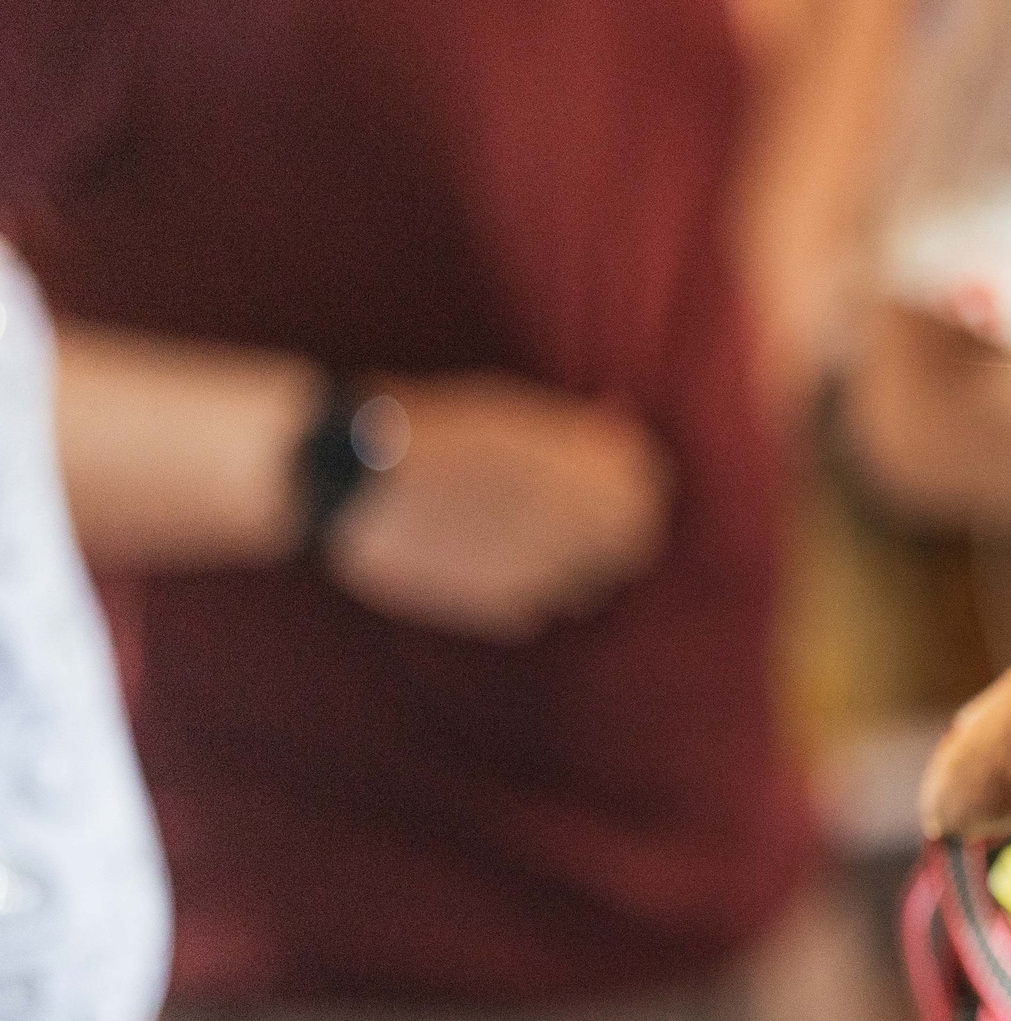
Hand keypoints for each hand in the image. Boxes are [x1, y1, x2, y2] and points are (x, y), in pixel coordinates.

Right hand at [324, 375, 671, 641]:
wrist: (350, 475)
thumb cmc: (429, 429)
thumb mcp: (508, 411)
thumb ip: (572, 426)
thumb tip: (617, 416)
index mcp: (580, 465)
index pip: (650, 483)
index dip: (638, 479)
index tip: (618, 475)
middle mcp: (575, 521)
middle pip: (636, 541)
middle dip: (618, 528)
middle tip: (583, 516)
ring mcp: (542, 569)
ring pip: (590, 584)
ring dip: (572, 565)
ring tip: (521, 537)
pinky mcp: (503, 608)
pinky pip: (536, 609)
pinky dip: (523, 591)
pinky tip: (484, 562)